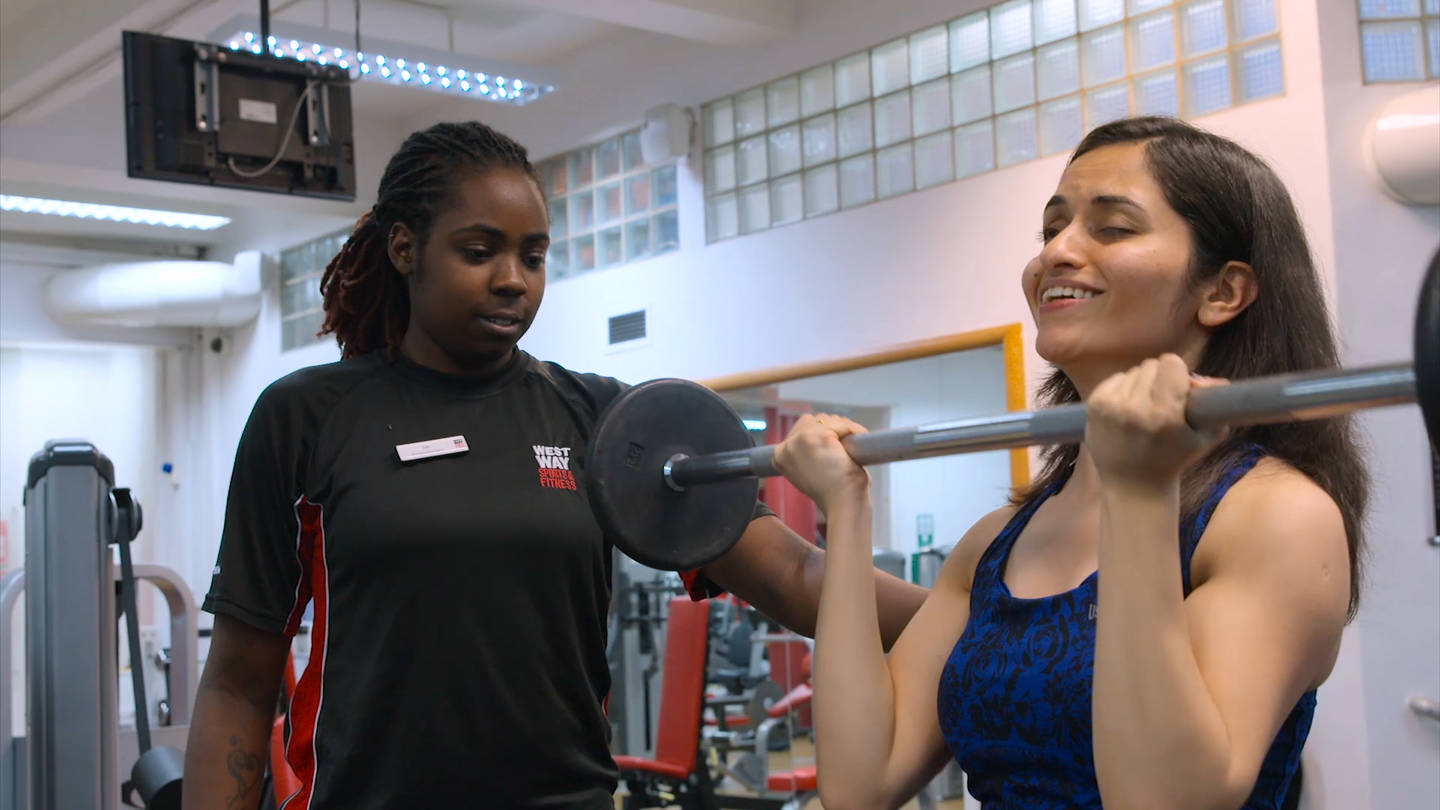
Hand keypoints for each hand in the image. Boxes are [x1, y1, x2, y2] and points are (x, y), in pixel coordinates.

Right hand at [772, 413, 869, 509]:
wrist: (843, 506)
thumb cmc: (832, 493)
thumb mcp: (810, 472)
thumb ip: (807, 453)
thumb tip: (822, 430)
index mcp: (780, 456)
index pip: (800, 429)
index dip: (820, 433)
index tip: (835, 445)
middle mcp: (786, 446)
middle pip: (813, 420)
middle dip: (834, 428)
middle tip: (846, 446)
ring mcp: (801, 440)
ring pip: (828, 420)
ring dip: (845, 429)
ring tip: (852, 448)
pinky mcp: (820, 436)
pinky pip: (842, 424)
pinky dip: (854, 431)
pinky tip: (857, 446)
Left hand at [1085, 354, 1228, 488]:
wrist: (1133, 486)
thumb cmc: (1173, 460)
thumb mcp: (1203, 437)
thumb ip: (1216, 406)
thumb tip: (1219, 381)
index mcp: (1165, 414)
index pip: (1170, 363)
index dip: (1178, 372)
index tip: (1179, 386)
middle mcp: (1135, 408)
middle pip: (1151, 365)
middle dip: (1160, 378)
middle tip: (1163, 400)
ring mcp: (1111, 407)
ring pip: (1133, 372)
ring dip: (1142, 384)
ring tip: (1145, 408)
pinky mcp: (1094, 406)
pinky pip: (1115, 379)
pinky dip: (1123, 388)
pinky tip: (1128, 408)